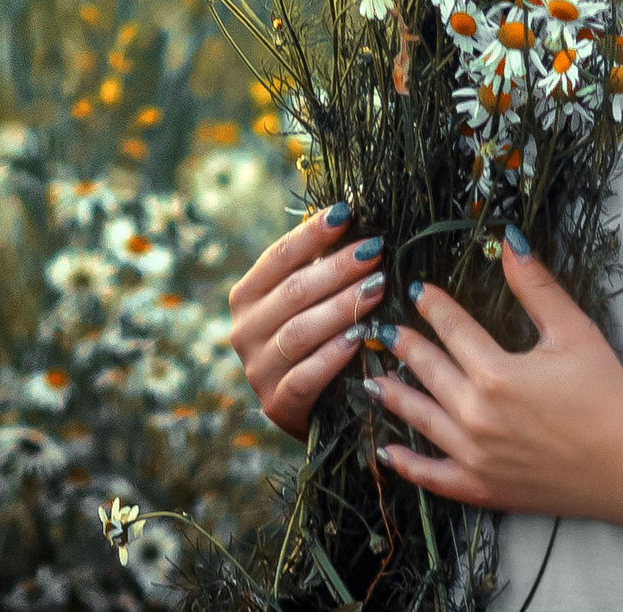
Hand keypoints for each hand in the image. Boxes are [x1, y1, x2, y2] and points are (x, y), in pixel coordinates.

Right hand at [226, 203, 386, 440]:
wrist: (312, 410)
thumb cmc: (315, 340)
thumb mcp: (309, 302)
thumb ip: (321, 267)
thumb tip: (354, 218)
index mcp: (247, 297)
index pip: (279, 257)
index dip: (312, 234)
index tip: (346, 212)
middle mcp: (244, 331)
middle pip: (293, 291)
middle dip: (338, 268)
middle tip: (375, 251)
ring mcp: (258, 370)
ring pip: (300, 331)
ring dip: (342, 307)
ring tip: (378, 287)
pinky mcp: (277, 404)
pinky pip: (305, 377)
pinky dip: (332, 356)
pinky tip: (360, 339)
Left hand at [364, 225, 622, 520]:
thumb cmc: (607, 393)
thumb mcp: (573, 330)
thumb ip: (536, 286)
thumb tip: (508, 240)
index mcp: (495, 373)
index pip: (452, 330)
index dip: (434, 307)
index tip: (417, 291)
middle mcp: (475, 415)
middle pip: (429, 372)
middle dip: (405, 347)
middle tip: (384, 331)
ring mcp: (475, 456)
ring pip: (421, 420)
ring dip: (394, 397)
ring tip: (373, 381)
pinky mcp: (483, 488)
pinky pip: (433, 477)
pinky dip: (407, 465)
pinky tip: (386, 452)